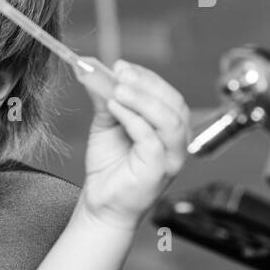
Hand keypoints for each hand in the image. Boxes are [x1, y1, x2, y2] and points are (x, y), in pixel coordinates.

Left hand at [76, 59, 190, 230]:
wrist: (101, 204)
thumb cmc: (109, 166)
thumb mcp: (106, 125)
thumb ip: (106, 99)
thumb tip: (94, 73)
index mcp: (168, 127)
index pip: (167, 95)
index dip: (147, 77)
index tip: (121, 66)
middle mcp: (176, 141)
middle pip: (173, 103)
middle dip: (146, 84)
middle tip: (120, 72)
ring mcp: (170, 157)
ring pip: (168, 120)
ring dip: (143, 99)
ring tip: (118, 89)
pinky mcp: (159, 170)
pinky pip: (151, 139)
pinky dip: (134, 119)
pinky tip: (115, 108)